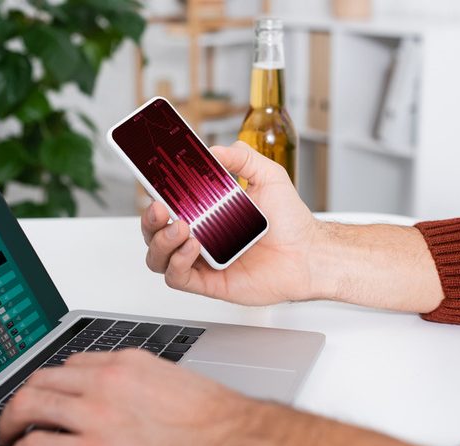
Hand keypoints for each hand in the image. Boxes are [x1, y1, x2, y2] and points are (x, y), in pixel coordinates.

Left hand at [0, 350, 262, 445]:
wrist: (232, 443)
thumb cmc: (214, 421)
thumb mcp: (173, 384)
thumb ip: (141, 384)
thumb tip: (123, 401)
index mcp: (127, 363)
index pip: (74, 363)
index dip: (56, 382)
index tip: (51, 393)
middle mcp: (105, 382)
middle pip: (43, 379)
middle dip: (22, 398)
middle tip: (16, 414)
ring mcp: (95, 415)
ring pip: (30, 404)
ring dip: (12, 421)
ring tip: (9, 435)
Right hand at [141, 141, 321, 305]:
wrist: (310, 254)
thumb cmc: (291, 222)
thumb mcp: (269, 176)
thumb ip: (243, 158)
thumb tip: (216, 150)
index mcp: (206, 212)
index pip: (169, 204)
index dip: (154, 196)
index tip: (151, 184)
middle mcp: (200, 236)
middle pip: (155, 232)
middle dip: (149, 220)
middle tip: (160, 208)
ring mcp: (203, 260)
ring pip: (159, 258)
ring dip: (160, 241)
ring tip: (180, 228)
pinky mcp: (209, 282)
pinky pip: (178, 277)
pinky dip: (178, 262)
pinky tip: (193, 247)